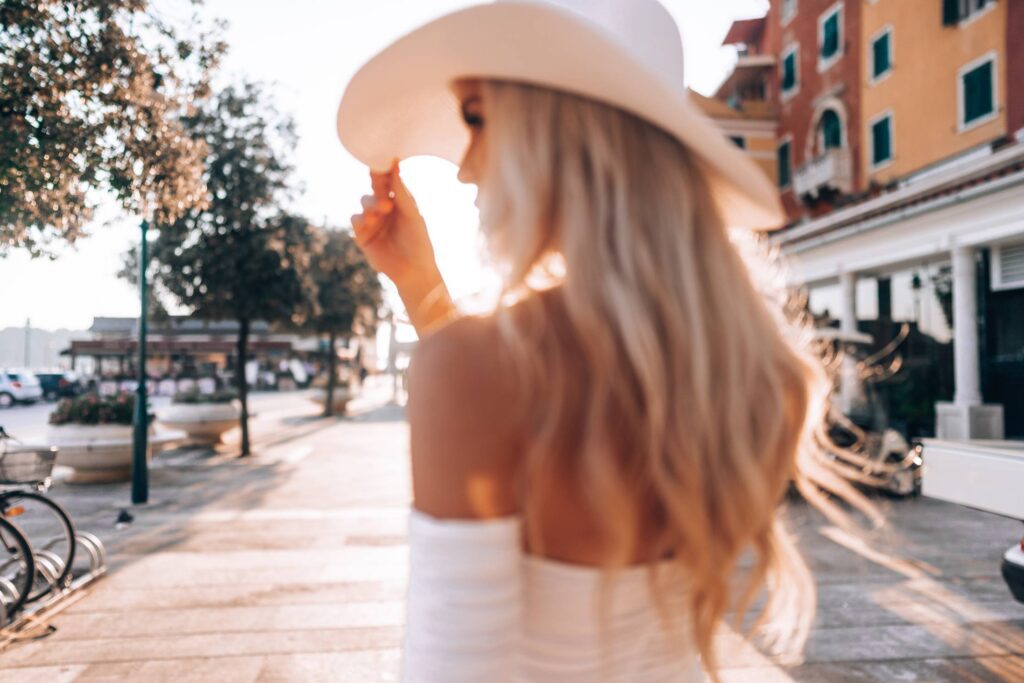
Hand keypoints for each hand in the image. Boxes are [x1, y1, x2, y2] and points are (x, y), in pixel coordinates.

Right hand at [352, 160, 437, 288]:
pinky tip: (370, 221)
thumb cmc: (418, 241)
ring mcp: (372, 219)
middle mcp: (384, 206)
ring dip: (371, 203)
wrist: (413, 270)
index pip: (389, 179)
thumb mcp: (412, 214)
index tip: (383, 158)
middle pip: (375, 186)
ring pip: (364, 200)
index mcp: (399, 199)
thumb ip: (401, 191)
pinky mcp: (363, 234)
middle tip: (379, 177)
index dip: (384, 169)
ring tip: (383, 209)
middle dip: (376, 182)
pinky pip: (356, 219)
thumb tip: (395, 162)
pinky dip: (361, 217)